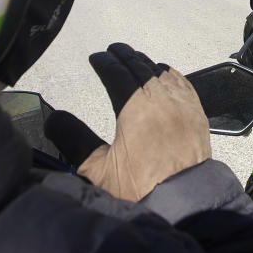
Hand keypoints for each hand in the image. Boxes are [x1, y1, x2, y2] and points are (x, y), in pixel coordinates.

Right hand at [44, 43, 210, 200]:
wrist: (183, 202)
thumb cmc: (137, 187)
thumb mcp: (97, 168)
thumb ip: (74, 140)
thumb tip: (54, 118)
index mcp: (136, 107)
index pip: (118, 75)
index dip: (106, 64)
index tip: (96, 58)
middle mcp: (162, 99)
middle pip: (141, 68)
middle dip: (126, 57)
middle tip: (114, 50)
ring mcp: (183, 105)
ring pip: (163, 74)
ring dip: (147, 64)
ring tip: (135, 59)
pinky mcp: (198, 114)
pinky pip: (183, 84)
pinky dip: (170, 74)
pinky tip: (164, 72)